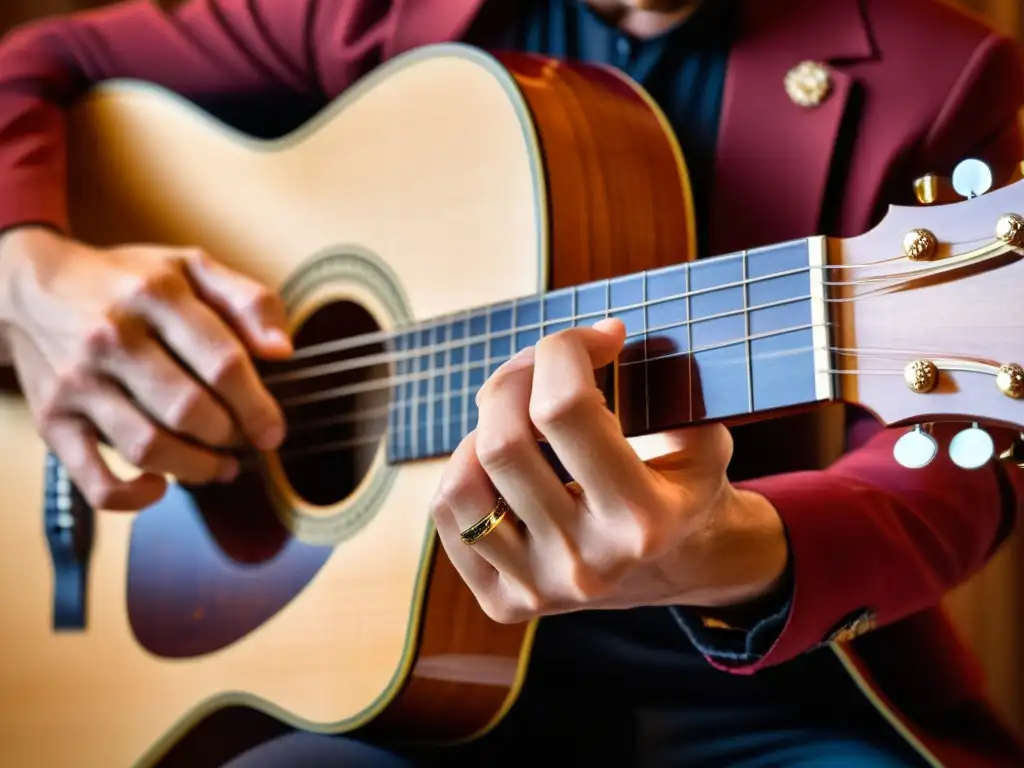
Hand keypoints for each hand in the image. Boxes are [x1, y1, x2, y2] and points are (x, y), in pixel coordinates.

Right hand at [0, 227, 291, 509]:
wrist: (34, 288)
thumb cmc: (129, 283)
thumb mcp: (192, 267)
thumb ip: (248, 301)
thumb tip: (282, 351)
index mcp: (156, 296)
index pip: (222, 363)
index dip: (258, 406)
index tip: (274, 431)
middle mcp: (112, 338)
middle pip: (189, 410)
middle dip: (231, 436)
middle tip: (245, 441)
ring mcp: (78, 382)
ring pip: (148, 447)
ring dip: (197, 469)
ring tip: (221, 467)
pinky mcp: (52, 419)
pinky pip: (93, 478)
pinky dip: (132, 497)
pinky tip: (161, 485)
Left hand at [429, 319, 787, 623]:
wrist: (684, 572)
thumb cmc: (686, 490)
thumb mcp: (702, 440)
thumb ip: (663, 386)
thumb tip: (600, 335)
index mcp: (642, 519)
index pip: (566, 406)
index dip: (566, 347)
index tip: (594, 340)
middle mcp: (586, 562)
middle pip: (503, 440)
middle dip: (517, 377)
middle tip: (545, 367)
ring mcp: (540, 587)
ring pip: (464, 482)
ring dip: (483, 428)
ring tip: (519, 417)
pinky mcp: (506, 603)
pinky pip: (449, 518)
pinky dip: (464, 470)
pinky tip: (499, 461)